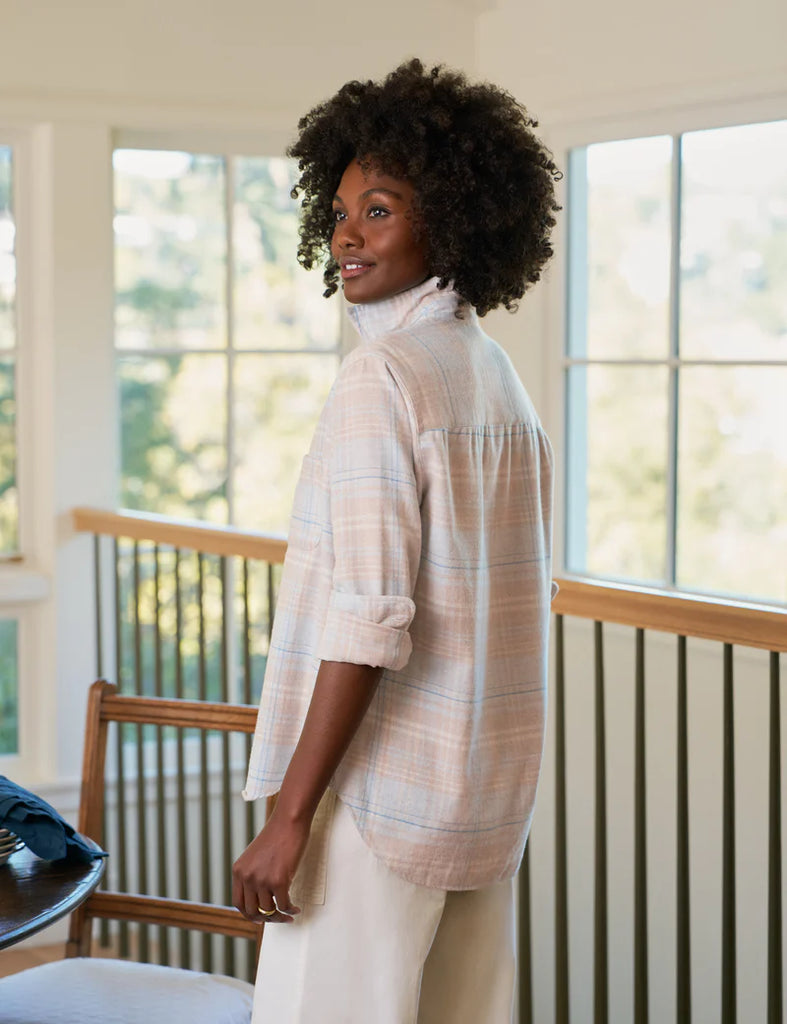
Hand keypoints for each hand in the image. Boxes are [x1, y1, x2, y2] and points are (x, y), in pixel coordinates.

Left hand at [232, 807, 308, 923]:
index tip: (262, 918)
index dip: (250, 915)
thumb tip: (262, 898)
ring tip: (289, 912)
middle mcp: (246, 877)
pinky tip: (295, 908)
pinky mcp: (278, 880)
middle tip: (278, 918)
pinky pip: (283, 906)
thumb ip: (254, 874)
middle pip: (251, 912)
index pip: (239, 903)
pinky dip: (290, 911)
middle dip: (266, 919)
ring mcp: (261, 880)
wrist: (289, 820)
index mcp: (238, 871)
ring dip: (280, 916)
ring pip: (268, 911)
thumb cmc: (278, 835)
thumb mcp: (257, 856)